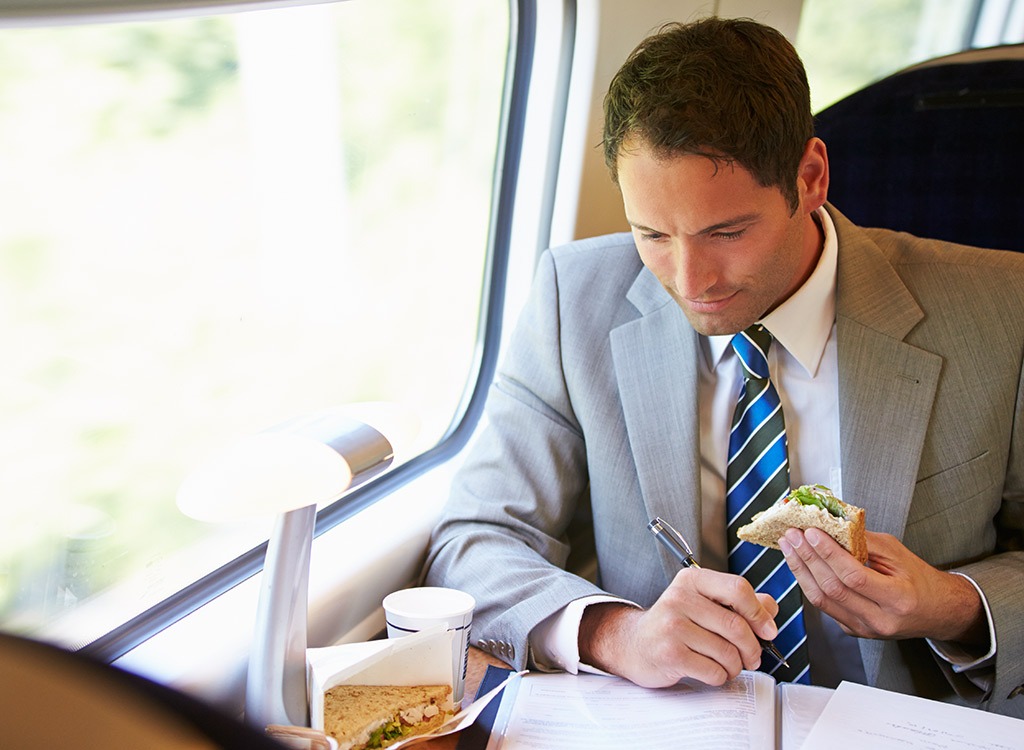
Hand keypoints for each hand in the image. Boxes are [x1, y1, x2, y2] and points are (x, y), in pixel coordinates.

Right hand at [578, 567, 778, 687]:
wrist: (635, 644)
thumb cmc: (675, 625)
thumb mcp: (704, 604)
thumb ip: (739, 603)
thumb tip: (769, 608)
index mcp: (692, 581)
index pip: (738, 588)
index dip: (759, 613)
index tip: (768, 630)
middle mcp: (680, 598)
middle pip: (736, 625)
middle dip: (752, 648)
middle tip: (752, 657)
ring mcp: (672, 625)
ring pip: (727, 652)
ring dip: (736, 666)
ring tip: (727, 665)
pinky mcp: (669, 653)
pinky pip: (713, 671)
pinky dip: (719, 677)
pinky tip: (710, 671)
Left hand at [779, 528, 986, 644]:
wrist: (936, 612)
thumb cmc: (920, 580)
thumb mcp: (899, 554)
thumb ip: (865, 541)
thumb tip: (831, 525)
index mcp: (898, 599)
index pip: (854, 576)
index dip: (828, 553)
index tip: (811, 532)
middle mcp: (880, 619)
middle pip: (833, 589)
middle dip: (808, 558)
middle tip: (792, 535)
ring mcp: (864, 629)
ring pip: (822, 600)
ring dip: (800, 570)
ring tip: (789, 546)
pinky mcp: (853, 630)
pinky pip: (824, 606)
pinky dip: (809, 582)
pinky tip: (800, 564)